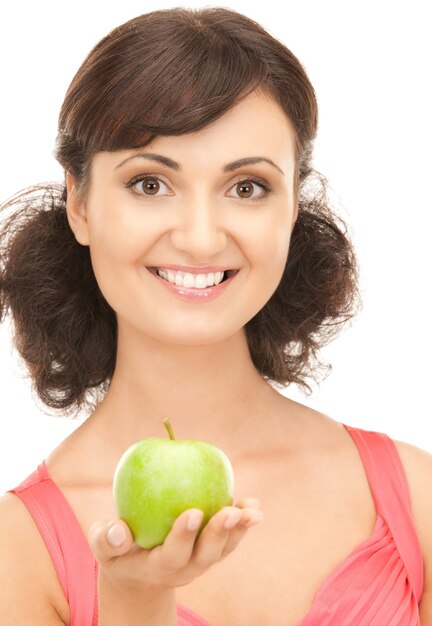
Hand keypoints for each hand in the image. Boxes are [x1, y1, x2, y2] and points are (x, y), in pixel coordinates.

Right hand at [89, 497, 262, 590]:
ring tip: (253, 510)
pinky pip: (231, 538)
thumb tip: (119, 529)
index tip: (192, 512)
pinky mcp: (211, 550)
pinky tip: (253, 504)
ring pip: (224, 548)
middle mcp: (185, 568)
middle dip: (219, 533)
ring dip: (240, 530)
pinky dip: (243, 523)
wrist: (138, 571)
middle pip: (206, 554)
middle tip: (230, 512)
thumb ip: (106, 539)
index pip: (173, 554)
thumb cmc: (117, 551)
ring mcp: (201, 561)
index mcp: (158, 566)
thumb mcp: (103, 547)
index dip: (184, 536)